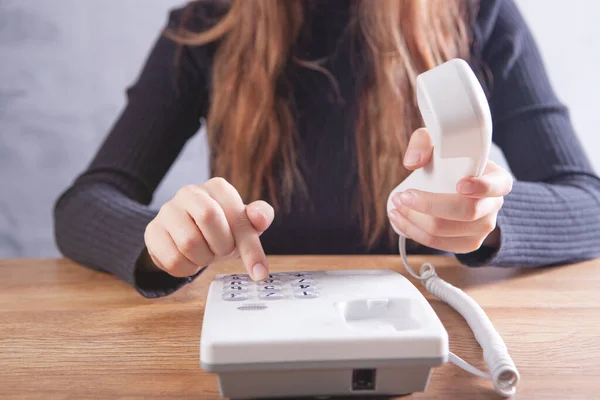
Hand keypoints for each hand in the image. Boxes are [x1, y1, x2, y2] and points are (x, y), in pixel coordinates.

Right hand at [144, 178, 272, 279]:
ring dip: (204, 258)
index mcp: (217, 187)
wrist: (192, 237)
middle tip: (223, 251)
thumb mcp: (246, 225)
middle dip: (222, 245)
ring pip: (188, 242)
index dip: (250, 247)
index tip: (259, 273)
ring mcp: (167, 210)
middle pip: (208, 218)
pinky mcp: (152, 231)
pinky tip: (191, 260)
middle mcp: (189, 192)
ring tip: (206, 253)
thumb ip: (260, 217)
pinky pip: (172, 259)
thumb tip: (260, 218)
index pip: (236, 215)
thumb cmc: (224, 229)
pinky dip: (187, 269)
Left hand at [388, 128, 512, 253]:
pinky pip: (439, 244)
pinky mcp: (467, 244)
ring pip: (445, 231)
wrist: (455, 185)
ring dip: (413, 220)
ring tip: (395, 206)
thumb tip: (412, 162)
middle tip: (402, 196)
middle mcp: (494, 206)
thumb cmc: (450, 161)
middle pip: (465, 212)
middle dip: (428, 205)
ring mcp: (482, 228)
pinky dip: (414, 233)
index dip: (481, 187)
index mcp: (498, 179)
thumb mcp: (440, 143)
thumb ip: (424, 142)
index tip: (460, 184)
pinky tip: (399, 221)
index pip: (498, 185)